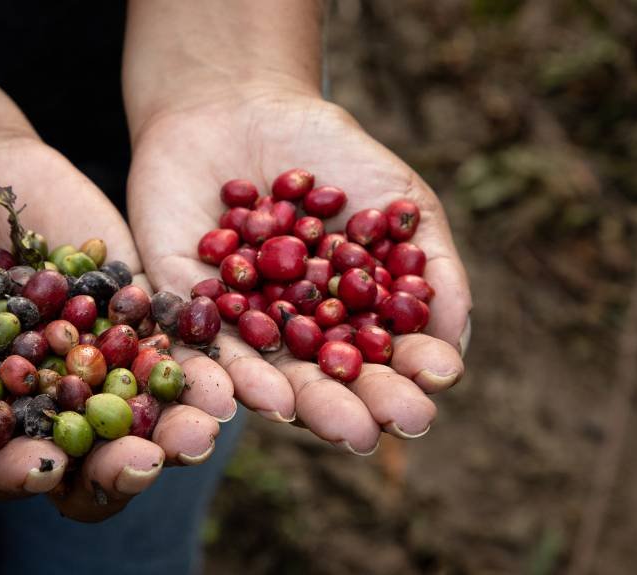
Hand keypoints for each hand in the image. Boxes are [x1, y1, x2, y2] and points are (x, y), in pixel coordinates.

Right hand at [0, 137, 221, 520]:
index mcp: (7, 424)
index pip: (26, 472)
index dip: (31, 477)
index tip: (41, 467)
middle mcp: (65, 404)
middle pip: (102, 457)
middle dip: (126, 465)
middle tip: (146, 461)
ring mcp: (109, 360)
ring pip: (152, 410)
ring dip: (179, 426)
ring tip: (201, 426)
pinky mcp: (144, 312)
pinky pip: (178, 344)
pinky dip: (198, 360)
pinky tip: (218, 370)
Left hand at [129, 90, 470, 453]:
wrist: (240, 102)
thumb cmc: (331, 153)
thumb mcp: (399, 201)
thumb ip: (433, 270)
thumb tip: (456, 351)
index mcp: (344, 319)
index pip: (378, 360)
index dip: (403, 378)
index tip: (429, 392)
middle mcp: (291, 333)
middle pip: (320, 382)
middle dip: (346, 407)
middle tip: (371, 430)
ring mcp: (235, 323)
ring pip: (261, 373)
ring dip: (290, 401)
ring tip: (317, 419)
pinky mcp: (180, 304)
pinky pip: (198, 343)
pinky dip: (221, 369)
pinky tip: (250, 391)